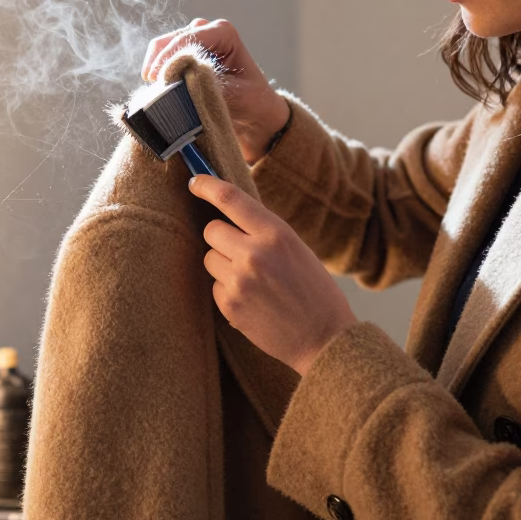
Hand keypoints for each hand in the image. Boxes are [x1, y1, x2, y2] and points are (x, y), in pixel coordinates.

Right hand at [140, 18, 289, 162]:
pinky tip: (160, 90)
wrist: (255, 112)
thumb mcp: (233, 94)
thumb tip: (178, 84)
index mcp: (223, 32)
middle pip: (170, 41)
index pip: (187, 38)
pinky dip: (159, 74)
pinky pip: (162, 60)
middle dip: (160, 64)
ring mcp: (193, 41)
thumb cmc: (251, 101)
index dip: (169, 57)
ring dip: (157, 70)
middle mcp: (206, 31)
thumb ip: (206, 85)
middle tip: (155, 89)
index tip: (156, 78)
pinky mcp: (184, 55)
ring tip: (158, 92)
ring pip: (161, 49)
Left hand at [188, 173, 356, 375]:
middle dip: (221, 236)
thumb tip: (227, 212)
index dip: (207, 185)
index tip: (195, 181)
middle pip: (211, 229)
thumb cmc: (314, 290)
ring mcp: (240, 281)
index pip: (230, 198)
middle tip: (240, 250)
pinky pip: (215, 285)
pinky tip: (253, 301)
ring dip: (224, 264)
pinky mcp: (229, 305)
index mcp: (276, 233)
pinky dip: (228, 290)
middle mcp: (254, 254)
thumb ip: (263, 231)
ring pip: (210, 257)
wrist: (325, 338)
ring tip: (253, 280)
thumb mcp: (296, 248)